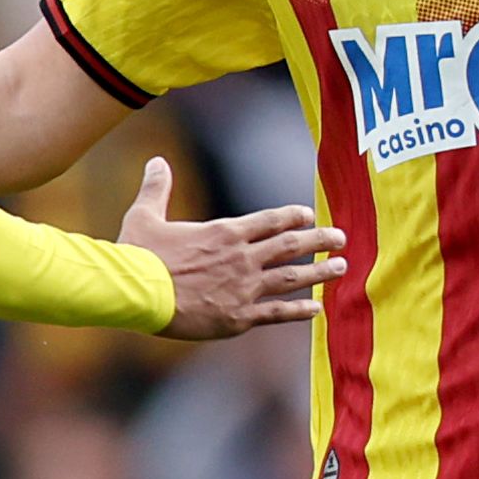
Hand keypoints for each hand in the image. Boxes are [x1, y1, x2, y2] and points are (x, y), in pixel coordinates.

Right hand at [117, 157, 345, 339]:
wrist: (136, 293)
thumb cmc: (138, 254)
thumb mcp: (145, 215)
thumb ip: (157, 188)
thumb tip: (156, 161)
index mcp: (224, 232)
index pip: (269, 220)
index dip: (292, 217)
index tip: (309, 215)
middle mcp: (241, 258)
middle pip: (290, 245)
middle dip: (319, 241)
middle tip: (342, 238)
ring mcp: (243, 288)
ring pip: (291, 277)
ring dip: (319, 272)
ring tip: (341, 268)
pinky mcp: (238, 317)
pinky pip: (276, 313)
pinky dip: (299, 310)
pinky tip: (317, 309)